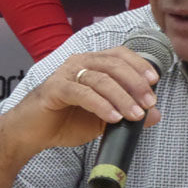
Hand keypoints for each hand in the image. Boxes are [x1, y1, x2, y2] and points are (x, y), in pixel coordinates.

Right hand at [8, 47, 160, 152]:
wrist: (32, 133)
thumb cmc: (66, 120)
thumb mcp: (103, 118)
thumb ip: (127, 113)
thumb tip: (155, 115)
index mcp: (91, 64)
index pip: (119, 54)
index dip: (138, 65)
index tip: (154, 81)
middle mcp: (79, 63)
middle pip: (113, 64)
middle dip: (135, 83)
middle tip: (149, 103)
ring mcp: (66, 74)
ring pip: (100, 79)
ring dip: (122, 97)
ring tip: (135, 115)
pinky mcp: (54, 88)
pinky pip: (82, 93)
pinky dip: (101, 105)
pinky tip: (113, 118)